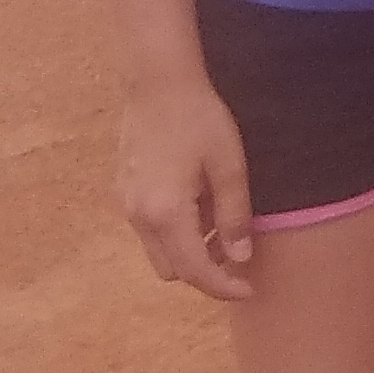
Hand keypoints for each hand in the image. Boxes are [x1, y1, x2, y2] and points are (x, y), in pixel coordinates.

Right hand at [117, 69, 256, 299]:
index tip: (249, 289)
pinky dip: (174, 233)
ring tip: (220, 225)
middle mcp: (140, 218)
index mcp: (166, 215)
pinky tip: (198, 205)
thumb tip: (239, 257)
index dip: (224, 287)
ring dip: (188, 252)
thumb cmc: (200, 120)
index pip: (196, 271)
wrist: (158, 84)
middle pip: (173, 271)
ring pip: (159, 253)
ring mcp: (127, 206)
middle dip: (206, 272)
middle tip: (238, 254)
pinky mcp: (124, 192)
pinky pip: (150, 231)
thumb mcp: (229, 168)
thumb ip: (234, 216)